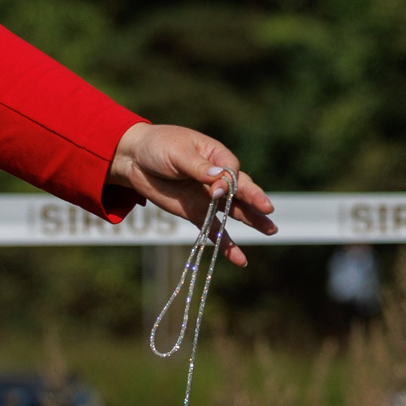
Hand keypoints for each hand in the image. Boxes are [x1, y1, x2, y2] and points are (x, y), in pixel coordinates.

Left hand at [106, 123, 275, 266]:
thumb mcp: (177, 152)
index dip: (229, 182)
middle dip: (254, 200)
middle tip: (268, 210)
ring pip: (234, 211)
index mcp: (216, 155)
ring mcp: (208, 197)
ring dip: (252, 221)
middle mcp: (217, 177)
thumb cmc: (158, 146)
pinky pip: (215, 231)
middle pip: (241, 190)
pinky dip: (226, 245)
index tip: (219, 189)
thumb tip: (219, 179)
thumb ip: (198, 167)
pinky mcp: (197, 213)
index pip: (232, 170)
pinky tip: (240, 259)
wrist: (134, 159)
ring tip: (271, 231)